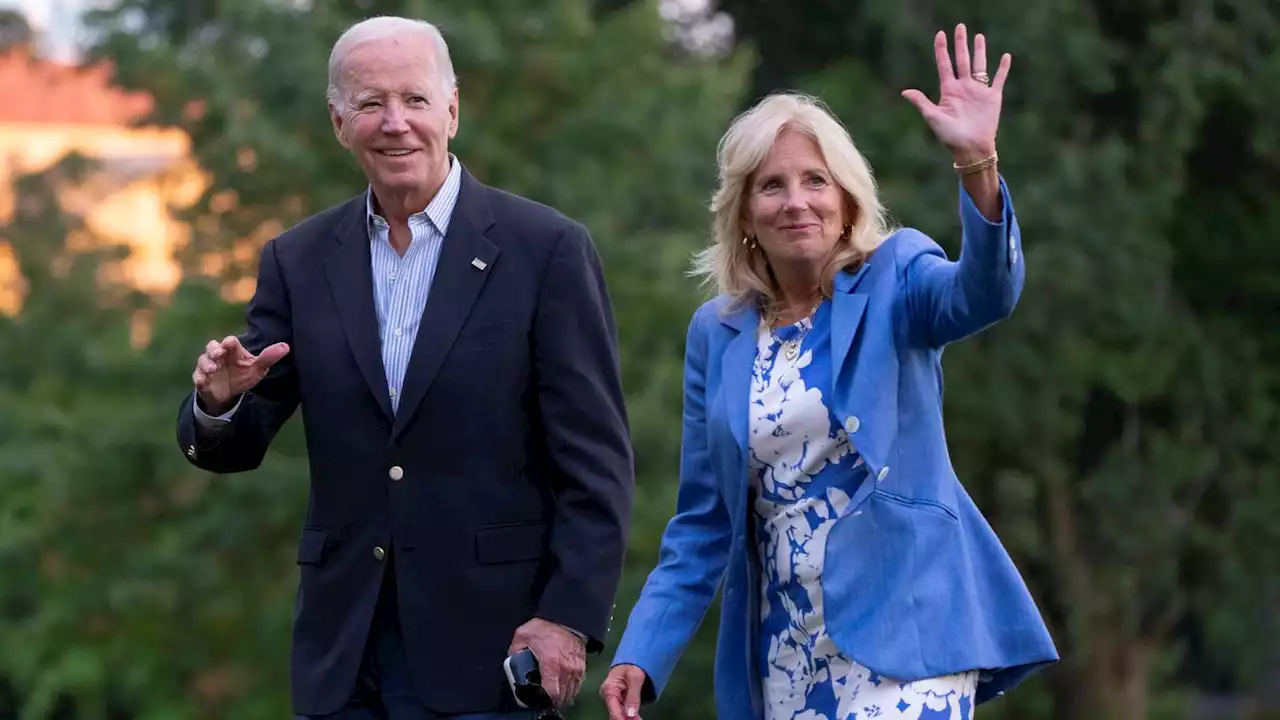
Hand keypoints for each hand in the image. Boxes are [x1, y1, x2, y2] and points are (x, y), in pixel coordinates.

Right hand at [192, 335, 289, 413]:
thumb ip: (269, 357)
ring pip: (203, 360)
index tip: (230, 344)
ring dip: (206, 364)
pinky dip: (199, 378)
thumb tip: (286, 346)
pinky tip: (203, 381)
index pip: (230, 342)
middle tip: (218, 354)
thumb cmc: (243, 375)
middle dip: (213, 350)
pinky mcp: (202, 379)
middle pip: (212, 347)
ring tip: (213, 369)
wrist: (229, 393)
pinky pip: (197, 377)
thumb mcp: (257, 368)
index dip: (229, 342)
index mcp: (233, 350)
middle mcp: (218, 355)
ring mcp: (208, 366)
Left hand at [508, 618, 585, 708]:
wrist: (566, 617)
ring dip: (562, 697)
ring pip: (571, 693)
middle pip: (562, 697)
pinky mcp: (582, 666)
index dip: (544, 701)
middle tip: (543, 698)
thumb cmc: (546, 626)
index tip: (538, 700)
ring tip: (553, 695)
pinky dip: (571, 689)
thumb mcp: (523, 636)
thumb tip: (511, 661)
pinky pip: (578, 685)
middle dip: (552, 701)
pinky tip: (563, 688)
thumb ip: (515, 651)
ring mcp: (576, 669)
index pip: (552, 694)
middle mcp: (566, 669)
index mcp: (551, 664)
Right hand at [599, 664, 647, 719]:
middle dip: (628, 719)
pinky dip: (630, 716)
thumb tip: (630, 714)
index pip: (614, 711)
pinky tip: (637, 718)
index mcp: (609, 689)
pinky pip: (623, 711)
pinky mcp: (618, 699)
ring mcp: (612, 698)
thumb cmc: (632, 664)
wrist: (632, 659)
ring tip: (640, 719)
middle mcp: (608, 695)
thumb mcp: (635, 677)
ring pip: (620, 714)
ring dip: (630, 719)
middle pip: (616, 715)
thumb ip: (633, 696)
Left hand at [901, 23, 1010, 164]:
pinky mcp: (992, 97)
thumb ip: (921, 103)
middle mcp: (963, 88)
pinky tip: (1005, 56)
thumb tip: (904, 92)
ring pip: (979, 65)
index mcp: (949, 91)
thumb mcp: (934, 118)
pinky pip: (998, 79)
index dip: (941, 50)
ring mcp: (978, 91)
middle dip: (960, 44)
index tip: (940, 34)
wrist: (971, 149)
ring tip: (978, 36)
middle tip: (960, 27)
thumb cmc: (950, 137)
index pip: (944, 65)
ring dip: (979, 51)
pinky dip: (1002, 68)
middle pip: (961, 60)